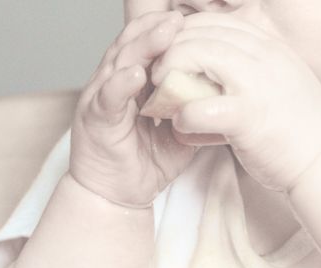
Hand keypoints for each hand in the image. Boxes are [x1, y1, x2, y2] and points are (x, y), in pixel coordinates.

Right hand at [69, 10, 195, 207]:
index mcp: (131, 81)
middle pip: (132, 45)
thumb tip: (226, 97)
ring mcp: (101, 99)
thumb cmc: (145, 162)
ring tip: (165, 34)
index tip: (191, 21)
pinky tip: (136, 75)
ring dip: (142, 47)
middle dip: (156, 29)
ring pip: (119, 64)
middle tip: (180, 18)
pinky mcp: (95, 122)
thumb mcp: (178, 131)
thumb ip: (193, 110)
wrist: (117, 197)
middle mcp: (112, 82)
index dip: (165, 31)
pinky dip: (120, 85)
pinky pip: (108, 99)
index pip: (146, 45)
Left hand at [151, 13, 320, 191]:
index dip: (183, 35)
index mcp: (268, 47)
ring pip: (193, 56)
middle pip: (197, 33)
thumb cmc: (301, 129)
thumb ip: (248, 72)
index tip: (172, 58)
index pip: (212, 22)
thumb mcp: (278, 84)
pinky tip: (182, 127)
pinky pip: (198, 107)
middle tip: (158, 78)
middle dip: (168, 52)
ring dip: (169, 76)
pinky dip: (183, 116)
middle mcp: (262, 56)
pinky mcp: (248, 118)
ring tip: (164, 99)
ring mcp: (255, 84)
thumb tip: (214, 72)